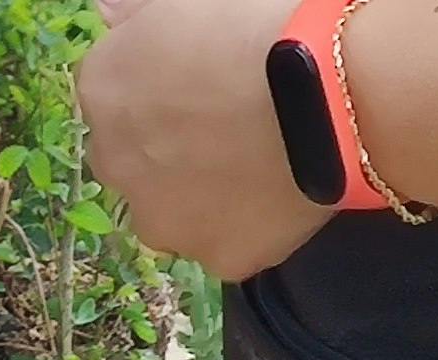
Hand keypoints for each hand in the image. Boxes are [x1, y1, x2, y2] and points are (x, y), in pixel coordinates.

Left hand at [79, 0, 335, 280]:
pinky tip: (283, 195)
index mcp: (104, 87)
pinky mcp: (218, 256)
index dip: (162, 87)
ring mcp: (163, 219)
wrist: (334, 86)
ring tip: (260, 163)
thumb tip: (108, 15)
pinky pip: (228, 242)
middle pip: (133, 158)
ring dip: (200, 195)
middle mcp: (113, 162)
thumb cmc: (262, 22)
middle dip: (168, 146)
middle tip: (231, 125)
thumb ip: (140, 12)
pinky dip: (250, 224)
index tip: (205, 80)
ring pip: (171, 211)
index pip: (116, 92)